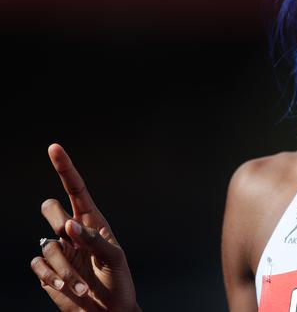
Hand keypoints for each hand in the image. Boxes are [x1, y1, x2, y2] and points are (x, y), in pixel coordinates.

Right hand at [30, 144, 140, 311]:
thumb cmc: (118, 281)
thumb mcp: (114, 258)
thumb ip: (93, 240)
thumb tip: (67, 226)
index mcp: (93, 221)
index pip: (76, 189)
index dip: (64, 168)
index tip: (54, 148)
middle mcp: (72, 232)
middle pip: (49, 207)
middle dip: (54, 218)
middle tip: (69, 234)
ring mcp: (58, 250)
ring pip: (46, 243)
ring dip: (64, 267)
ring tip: (84, 284)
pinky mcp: (46, 270)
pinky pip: (37, 264)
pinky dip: (52, 278)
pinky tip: (68, 288)